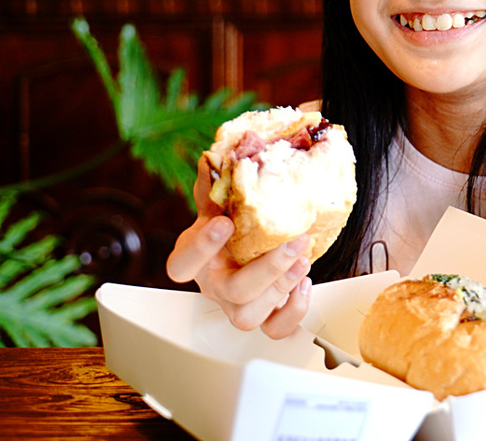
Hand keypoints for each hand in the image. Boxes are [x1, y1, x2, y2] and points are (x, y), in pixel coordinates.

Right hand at [164, 157, 311, 338]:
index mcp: (194, 259)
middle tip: (294, 241)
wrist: (251, 242)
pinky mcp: (265, 315)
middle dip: (266, 269)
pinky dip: (293, 311)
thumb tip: (217, 155)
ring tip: (303, 260)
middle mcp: (214, 286)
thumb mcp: (221, 199)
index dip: (200, 248)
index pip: (181, 265)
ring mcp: (238, 304)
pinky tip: (304, 283)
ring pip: (249, 316)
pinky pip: (275, 330)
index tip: (223, 222)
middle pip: (230, 293)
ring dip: (281, 288)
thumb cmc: (233, 222)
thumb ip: (217, 181)